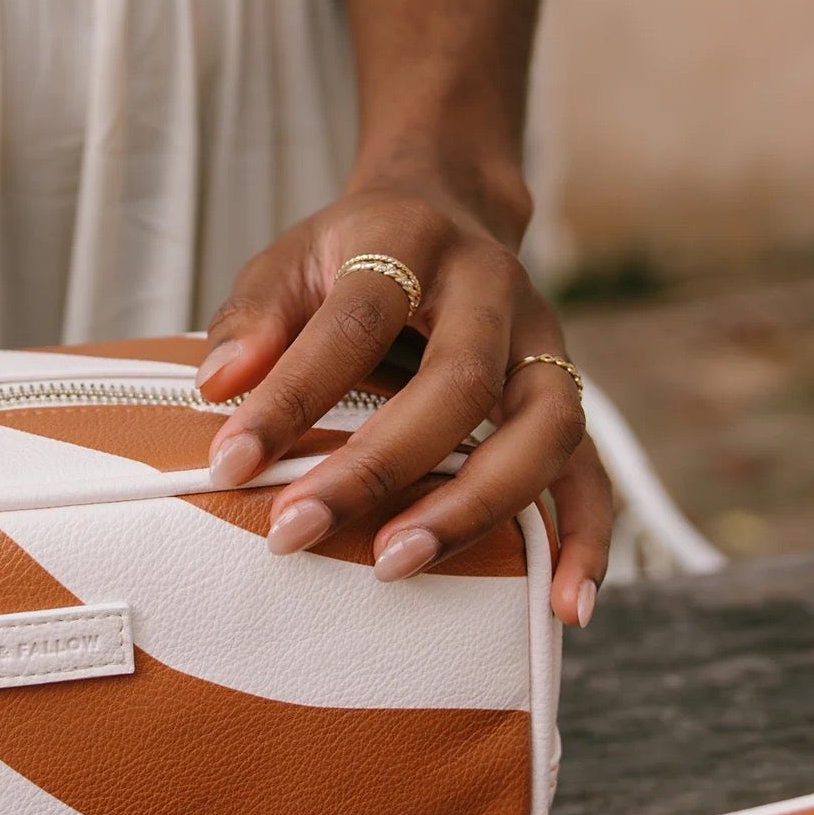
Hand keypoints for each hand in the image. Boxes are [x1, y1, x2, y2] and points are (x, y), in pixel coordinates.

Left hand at [196, 179, 612, 624]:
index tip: (228, 465)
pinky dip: (585, 540)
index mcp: (412, 240)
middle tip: (295, 533)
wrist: (448, 206)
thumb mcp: (290, 259)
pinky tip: (562, 608)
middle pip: (460, 382)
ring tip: (394, 567)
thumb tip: (219, 386)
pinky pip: (594, 472)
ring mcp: (544, 344)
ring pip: (545, 428)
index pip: (355, 322)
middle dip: (376, 468)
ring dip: (474, 507)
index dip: (290, 397)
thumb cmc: (353, 254)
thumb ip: (254, 317)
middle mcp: (493, 288)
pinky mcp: (565, 395)